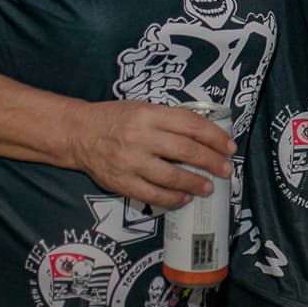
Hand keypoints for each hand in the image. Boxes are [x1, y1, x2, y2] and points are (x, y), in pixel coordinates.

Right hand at [69, 100, 236, 209]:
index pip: (191, 125)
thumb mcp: (144, 108)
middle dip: (211, 161)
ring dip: (194, 183)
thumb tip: (205, 134)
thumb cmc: (116, 118)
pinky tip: (184, 198)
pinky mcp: (122, 182)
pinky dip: (172, 198)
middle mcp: (142, 137)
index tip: (229, 146)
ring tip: (208, 187)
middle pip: (185, 151)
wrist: (79, 133)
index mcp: (150, 114)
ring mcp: (131, 161)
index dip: (214, 136)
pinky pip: (152, 194)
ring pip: (171, 176)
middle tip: (226, 170)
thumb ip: (170, 120)